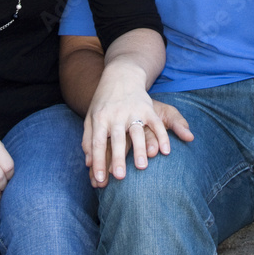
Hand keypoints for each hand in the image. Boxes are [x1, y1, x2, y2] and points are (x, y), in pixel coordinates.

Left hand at [82, 60, 193, 187]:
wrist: (120, 75)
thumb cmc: (103, 101)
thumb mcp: (91, 116)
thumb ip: (88, 139)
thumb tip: (87, 163)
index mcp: (100, 118)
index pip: (96, 142)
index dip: (98, 161)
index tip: (99, 179)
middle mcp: (116, 115)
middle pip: (116, 139)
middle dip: (118, 158)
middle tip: (120, 177)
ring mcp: (133, 111)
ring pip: (137, 132)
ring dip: (140, 149)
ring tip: (142, 167)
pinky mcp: (147, 108)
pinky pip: (156, 124)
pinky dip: (162, 137)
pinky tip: (166, 152)